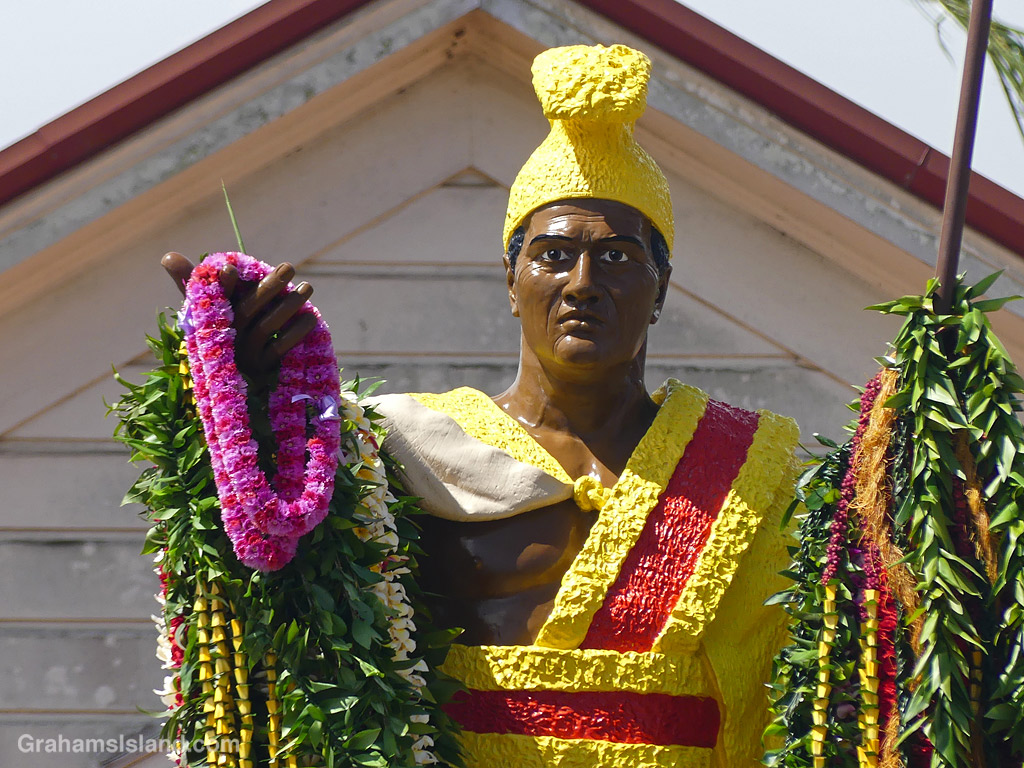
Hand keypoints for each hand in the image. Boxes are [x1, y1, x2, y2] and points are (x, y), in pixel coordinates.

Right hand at [161, 252, 316, 373]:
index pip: (215, 297)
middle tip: (289, 266)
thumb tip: (167, 255)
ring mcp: (242, 354)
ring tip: (307, 287)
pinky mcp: (260, 369)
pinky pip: (278, 349)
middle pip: (246, 310)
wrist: (233, 377)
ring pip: (264, 327)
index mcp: (211, 317)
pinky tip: (311, 317)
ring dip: (287, 306)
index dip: (223, 285)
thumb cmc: (218, 327)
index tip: (231, 268)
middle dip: (268, 287)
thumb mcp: (205, 305)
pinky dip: (295, 333)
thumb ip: (193, 280)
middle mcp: (224, 336)